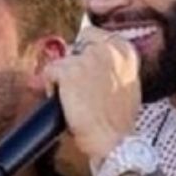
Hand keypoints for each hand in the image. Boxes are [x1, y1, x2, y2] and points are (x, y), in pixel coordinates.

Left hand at [43, 26, 141, 162]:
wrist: (113, 141)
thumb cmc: (119, 120)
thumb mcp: (127, 84)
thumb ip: (112, 66)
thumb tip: (90, 59)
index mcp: (125, 50)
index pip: (93, 34)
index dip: (84, 54)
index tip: (83, 71)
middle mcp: (107, 48)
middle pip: (75, 45)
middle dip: (73, 65)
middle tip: (77, 89)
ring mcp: (87, 58)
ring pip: (62, 61)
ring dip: (63, 80)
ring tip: (73, 100)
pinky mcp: (69, 71)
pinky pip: (49, 72)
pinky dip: (51, 88)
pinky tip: (63, 104)